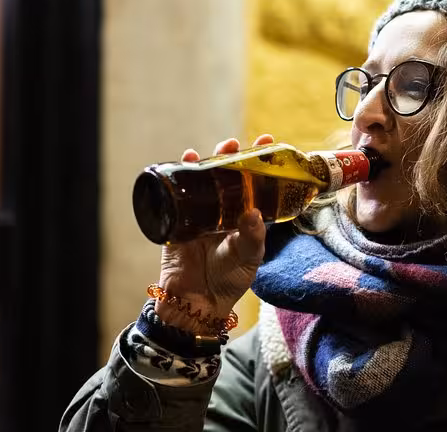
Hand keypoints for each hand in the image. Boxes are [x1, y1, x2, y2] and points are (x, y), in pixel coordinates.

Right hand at [154, 134, 274, 332]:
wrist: (196, 303)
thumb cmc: (228, 281)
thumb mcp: (248, 257)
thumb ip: (252, 236)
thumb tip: (254, 211)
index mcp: (244, 219)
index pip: (254, 185)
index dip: (260, 164)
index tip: (267, 143)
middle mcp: (224, 212)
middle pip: (228, 177)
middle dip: (232, 156)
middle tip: (236, 144)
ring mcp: (200, 214)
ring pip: (205, 181)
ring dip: (209, 161)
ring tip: (219, 147)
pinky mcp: (179, 219)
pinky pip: (180, 193)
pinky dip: (182, 174)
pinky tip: (187, 159)